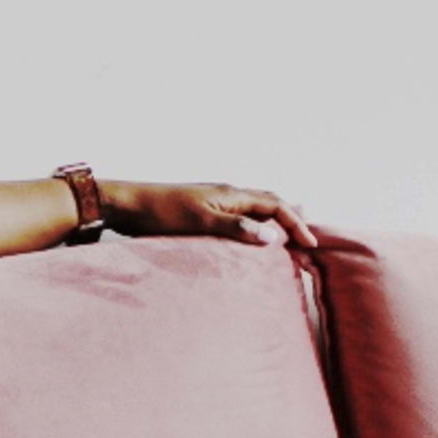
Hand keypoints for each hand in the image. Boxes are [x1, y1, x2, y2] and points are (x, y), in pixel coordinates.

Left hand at [102, 181, 318, 249]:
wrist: (128, 205)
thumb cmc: (161, 213)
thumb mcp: (201, 222)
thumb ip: (237, 229)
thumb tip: (273, 238)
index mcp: (232, 194)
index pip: (276, 205)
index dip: (296, 223)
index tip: (310, 244)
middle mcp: (228, 193)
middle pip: (270, 202)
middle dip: (291, 218)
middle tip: (306, 239)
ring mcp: (216, 200)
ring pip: (255, 207)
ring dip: (275, 219)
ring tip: (288, 235)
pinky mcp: (204, 210)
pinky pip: (240, 215)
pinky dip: (255, 224)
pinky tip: (251, 236)